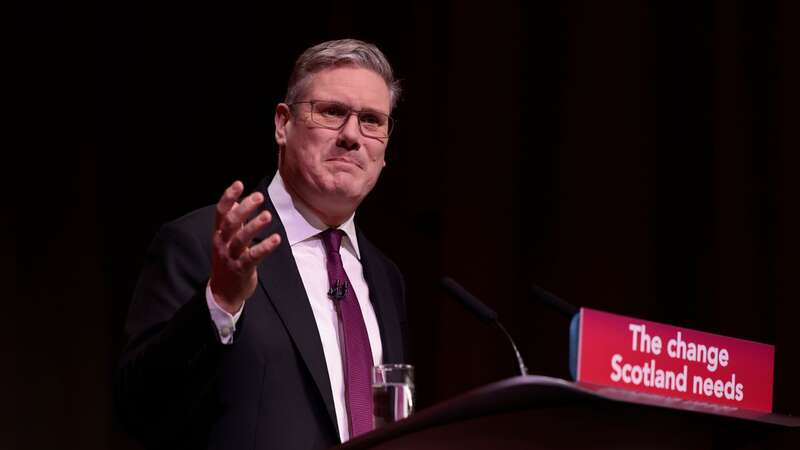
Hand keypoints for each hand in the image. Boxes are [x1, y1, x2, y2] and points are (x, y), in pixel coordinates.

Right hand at [209, 181, 280, 313]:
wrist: (223, 293)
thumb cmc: (228, 261)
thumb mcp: (226, 240)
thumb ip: (232, 222)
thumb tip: (235, 200)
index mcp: (219, 234)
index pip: (220, 212)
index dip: (228, 197)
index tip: (239, 184)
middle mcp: (222, 243)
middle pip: (230, 222)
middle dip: (244, 208)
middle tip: (259, 196)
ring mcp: (230, 257)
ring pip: (240, 239)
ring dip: (254, 226)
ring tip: (267, 215)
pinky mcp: (241, 269)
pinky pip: (252, 257)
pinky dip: (264, 247)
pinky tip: (276, 239)